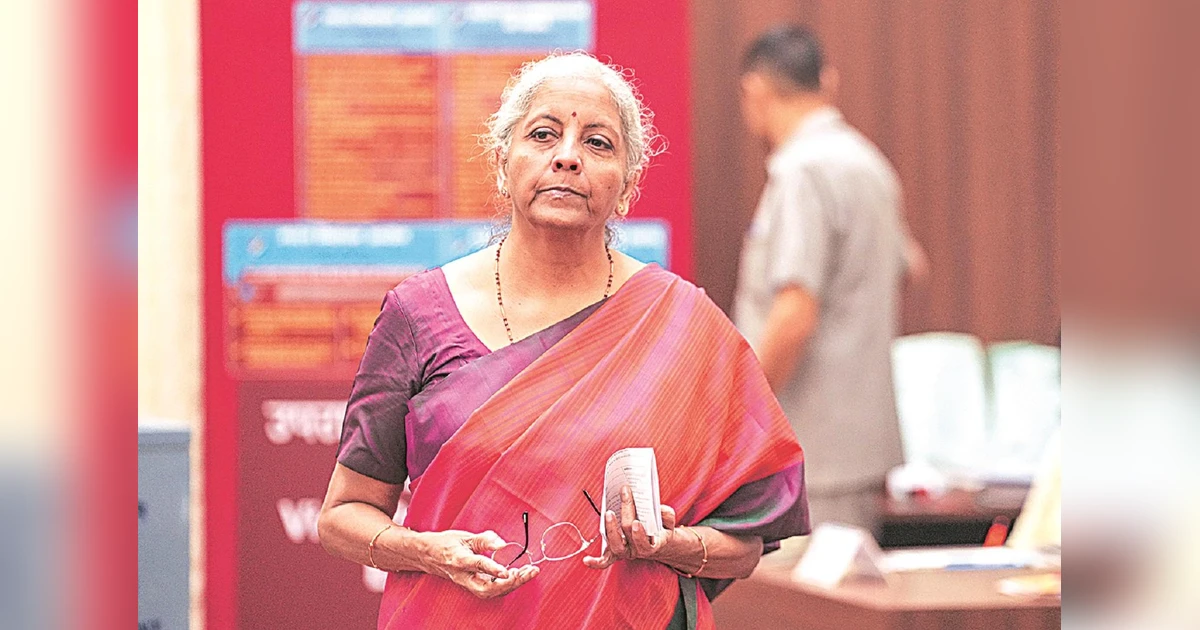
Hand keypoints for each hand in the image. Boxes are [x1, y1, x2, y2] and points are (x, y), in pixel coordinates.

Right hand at [418, 529, 538, 598]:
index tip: (508, 571)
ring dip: (512, 585)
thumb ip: (485, 539)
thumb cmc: (445, 544)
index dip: (493, 569)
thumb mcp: (464, 536)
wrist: (427, 555)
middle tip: (528, 571)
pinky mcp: (471, 586)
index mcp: (459, 560)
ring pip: (490, 592)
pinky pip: (490, 590)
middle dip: (510, 583)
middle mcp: (463, 576)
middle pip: (487, 588)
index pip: (478, 565)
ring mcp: (467, 583)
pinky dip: (506, 585)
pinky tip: (517, 576)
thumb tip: (503, 545)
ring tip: (528, 573)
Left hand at [583, 486, 677, 569]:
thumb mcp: (668, 523)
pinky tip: (586, 560)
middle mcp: (636, 551)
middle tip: (625, 495)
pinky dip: (595, 562)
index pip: (645, 541)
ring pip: (615, 547)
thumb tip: (660, 509)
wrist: (654, 543)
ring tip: (609, 513)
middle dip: (627, 514)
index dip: (639, 534)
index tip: (636, 522)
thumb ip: (667, 516)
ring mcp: (624, 552)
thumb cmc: (659, 529)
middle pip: (628, 535)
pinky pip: (604, 561)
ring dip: (611, 530)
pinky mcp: (614, 553)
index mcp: (651, 545)